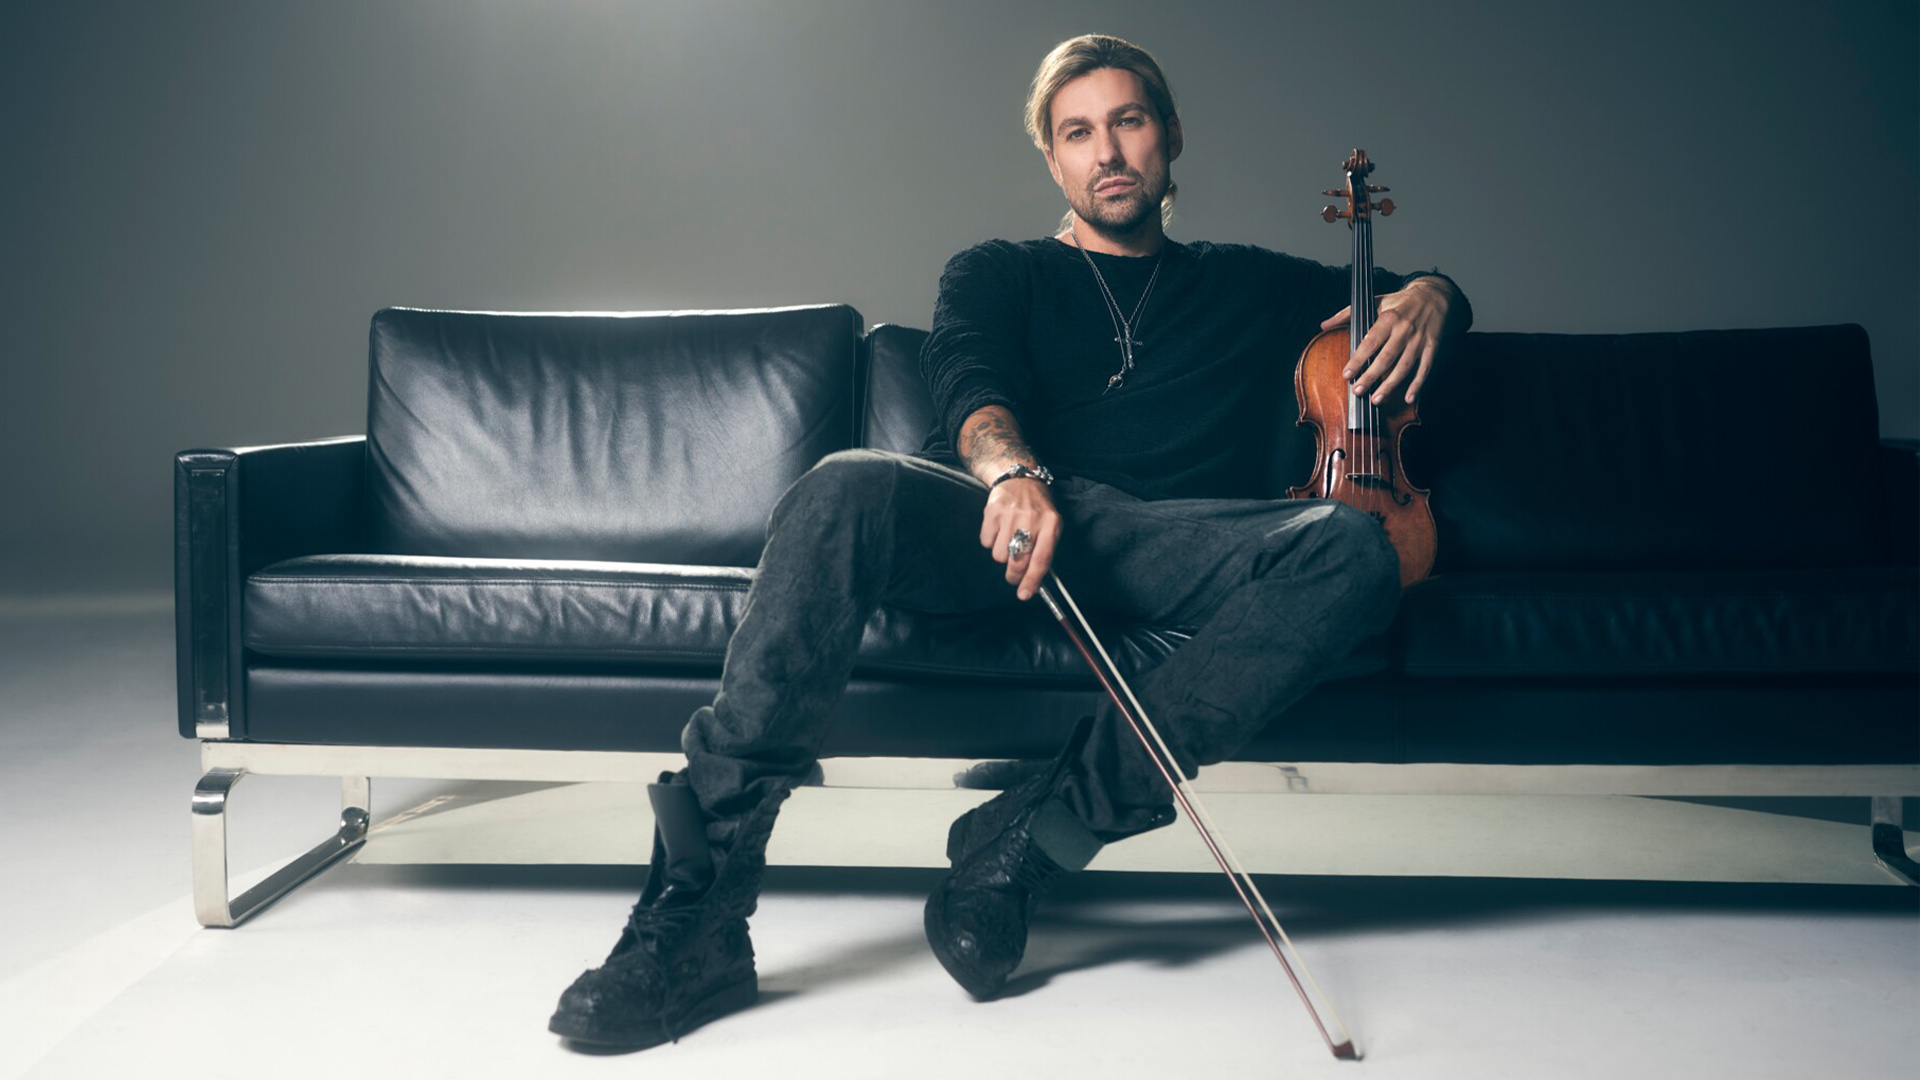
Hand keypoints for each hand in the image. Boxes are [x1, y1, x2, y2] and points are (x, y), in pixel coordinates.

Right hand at [980, 478, 1059, 600]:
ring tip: (1009, 540)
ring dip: (1002, 554)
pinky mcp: (992, 512)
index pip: (1041, 560)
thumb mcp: (1051, 525)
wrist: (1020, 479)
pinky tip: (999, 529)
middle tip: (1013, 576)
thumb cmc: (1038, 509)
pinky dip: (991, 541)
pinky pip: (986, 542)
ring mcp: (1010, 515)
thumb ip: (1045, 551)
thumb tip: (1033, 582)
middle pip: (1018, 561)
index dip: (1032, 581)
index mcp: (1051, 524)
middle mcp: (1031, 519)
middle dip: (1014, 575)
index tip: (1024, 595)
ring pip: (999, 555)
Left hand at [1320, 277, 1455, 407]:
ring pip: (1404, 366)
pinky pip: (1425, 369)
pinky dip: (1417, 385)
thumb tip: (1323, 325)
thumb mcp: (1374, 301)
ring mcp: (1419, 340)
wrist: (1433, 296)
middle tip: (1358, 391)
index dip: (1358, 359)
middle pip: (1387, 357)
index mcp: (1389, 319)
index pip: (1371, 341)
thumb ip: (1347, 314)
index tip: (1346, 374)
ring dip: (1390, 385)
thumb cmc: (1399, 302)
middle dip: (1371, 376)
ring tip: (1376, 400)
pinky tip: (1409, 398)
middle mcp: (1405, 330)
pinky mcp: (1432, 347)